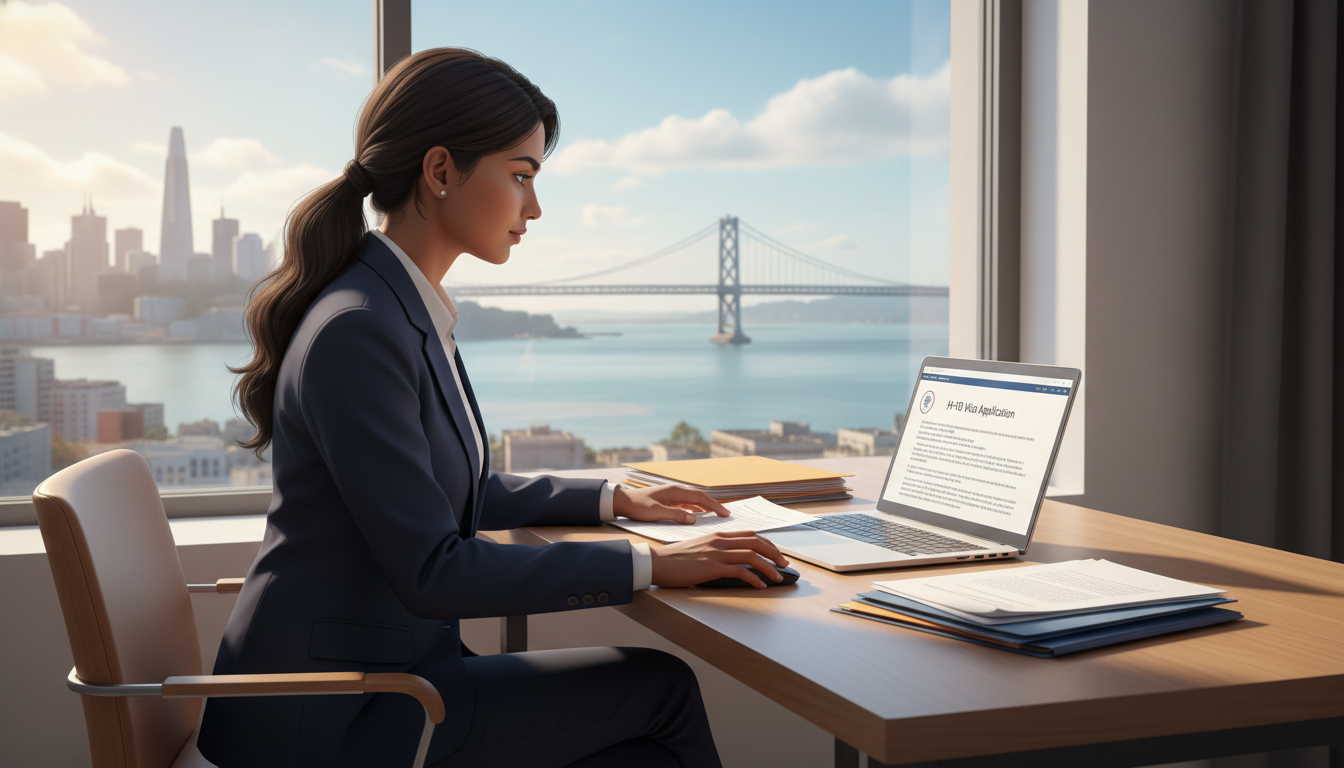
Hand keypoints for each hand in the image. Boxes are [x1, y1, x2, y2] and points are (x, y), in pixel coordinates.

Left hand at [613, 484, 730, 523]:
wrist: (622, 502)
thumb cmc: (638, 507)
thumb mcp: (656, 513)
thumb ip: (676, 515)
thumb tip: (694, 519)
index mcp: (675, 491)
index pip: (700, 497)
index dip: (714, 505)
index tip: (724, 513)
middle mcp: (675, 490)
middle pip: (700, 497)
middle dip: (714, 505)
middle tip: (726, 514)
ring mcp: (672, 495)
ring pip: (694, 500)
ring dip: (705, 506)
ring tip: (716, 515)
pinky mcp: (668, 500)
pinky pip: (687, 503)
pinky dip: (695, 508)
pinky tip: (698, 515)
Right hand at [650, 531, 790, 588]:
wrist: (657, 562)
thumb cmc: (675, 559)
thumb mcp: (699, 547)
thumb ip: (715, 549)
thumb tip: (731, 559)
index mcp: (717, 535)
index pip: (750, 534)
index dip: (767, 544)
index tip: (776, 553)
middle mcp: (719, 541)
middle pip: (756, 542)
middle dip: (775, 553)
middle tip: (784, 565)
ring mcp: (716, 553)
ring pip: (752, 555)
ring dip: (769, 567)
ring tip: (778, 577)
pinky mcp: (712, 567)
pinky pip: (740, 571)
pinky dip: (754, 579)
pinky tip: (760, 586)